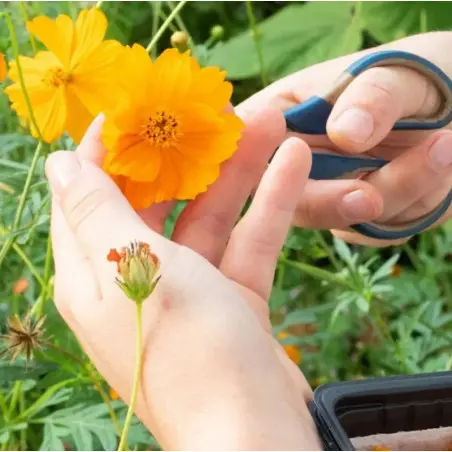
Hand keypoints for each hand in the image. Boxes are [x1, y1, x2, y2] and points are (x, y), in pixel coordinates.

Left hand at [46, 112, 321, 450]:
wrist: (254, 431)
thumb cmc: (189, 351)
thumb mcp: (136, 269)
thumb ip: (98, 213)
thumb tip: (62, 163)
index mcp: (94, 274)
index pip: (86, 196)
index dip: (106, 150)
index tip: (135, 110)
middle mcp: (137, 279)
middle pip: (157, 201)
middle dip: (185, 155)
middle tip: (213, 111)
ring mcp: (190, 289)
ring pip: (210, 216)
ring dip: (238, 170)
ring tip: (266, 121)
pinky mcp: (233, 299)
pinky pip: (247, 241)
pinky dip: (269, 204)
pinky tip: (293, 163)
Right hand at [239, 31, 451, 245]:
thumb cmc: (417, 76)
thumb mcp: (397, 72)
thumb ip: (372, 96)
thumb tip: (345, 132)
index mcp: (284, 116)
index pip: (245, 143)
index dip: (247, 161)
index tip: (291, 161)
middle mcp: (296, 162)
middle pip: (282, 199)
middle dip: (329, 201)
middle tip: (368, 197)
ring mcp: (326, 193)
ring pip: (339, 219)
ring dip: (396, 190)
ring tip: (444, 146)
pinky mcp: (358, 217)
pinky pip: (375, 230)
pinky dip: (413, 204)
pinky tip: (440, 169)